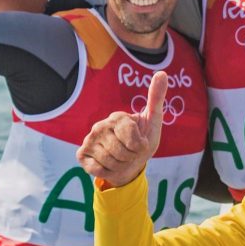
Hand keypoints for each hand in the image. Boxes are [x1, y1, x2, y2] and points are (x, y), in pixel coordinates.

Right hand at [77, 71, 167, 187]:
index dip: (140, 146)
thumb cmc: (142, 142)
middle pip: (121, 152)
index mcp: (117, 117)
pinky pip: (98, 169)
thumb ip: (156, 98)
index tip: (140, 143)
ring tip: (120, 159)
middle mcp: (100, 125)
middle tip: (130, 153)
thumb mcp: (154, 122)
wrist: (130, 165)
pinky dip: (107, 172)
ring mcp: (89, 139)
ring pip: (110, 162)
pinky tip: (107, 165)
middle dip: (130, 157)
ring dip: (120, 166)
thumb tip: (162, 73)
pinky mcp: (82, 154)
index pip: (132, 138)